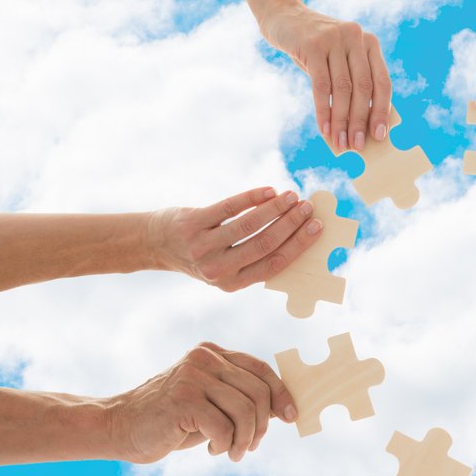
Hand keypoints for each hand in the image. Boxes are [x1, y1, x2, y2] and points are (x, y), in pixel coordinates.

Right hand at [107, 343, 293, 462]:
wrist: (121, 427)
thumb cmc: (170, 420)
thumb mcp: (210, 403)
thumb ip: (240, 399)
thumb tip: (283, 409)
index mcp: (212, 353)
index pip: (260, 368)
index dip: (281, 394)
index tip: (290, 417)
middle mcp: (204, 358)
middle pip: (259, 392)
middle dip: (261, 427)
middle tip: (248, 447)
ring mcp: (193, 376)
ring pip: (246, 411)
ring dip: (245, 440)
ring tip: (232, 452)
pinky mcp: (184, 400)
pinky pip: (225, 427)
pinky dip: (226, 445)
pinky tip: (213, 450)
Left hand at [148, 188, 320, 291]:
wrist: (158, 243)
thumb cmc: (203, 253)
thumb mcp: (226, 268)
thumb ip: (254, 259)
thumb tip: (297, 235)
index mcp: (232, 284)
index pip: (273, 264)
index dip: (298, 245)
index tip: (317, 227)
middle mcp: (218, 269)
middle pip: (264, 243)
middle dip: (291, 224)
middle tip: (308, 207)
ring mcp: (204, 246)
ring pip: (248, 225)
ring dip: (275, 208)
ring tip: (292, 196)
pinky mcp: (193, 223)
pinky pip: (229, 207)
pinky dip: (252, 197)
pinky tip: (269, 191)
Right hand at [261, 3, 391, 151]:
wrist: (284, 17)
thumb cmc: (314, 48)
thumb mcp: (338, 60)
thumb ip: (352, 83)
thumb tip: (362, 126)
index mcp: (370, 43)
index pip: (382, 82)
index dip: (382, 111)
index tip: (379, 135)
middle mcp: (356, 38)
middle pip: (363, 88)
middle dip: (360, 121)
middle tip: (357, 145)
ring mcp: (335, 39)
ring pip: (343, 89)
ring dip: (342, 121)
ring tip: (340, 143)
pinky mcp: (314, 45)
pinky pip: (321, 85)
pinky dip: (324, 110)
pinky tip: (324, 128)